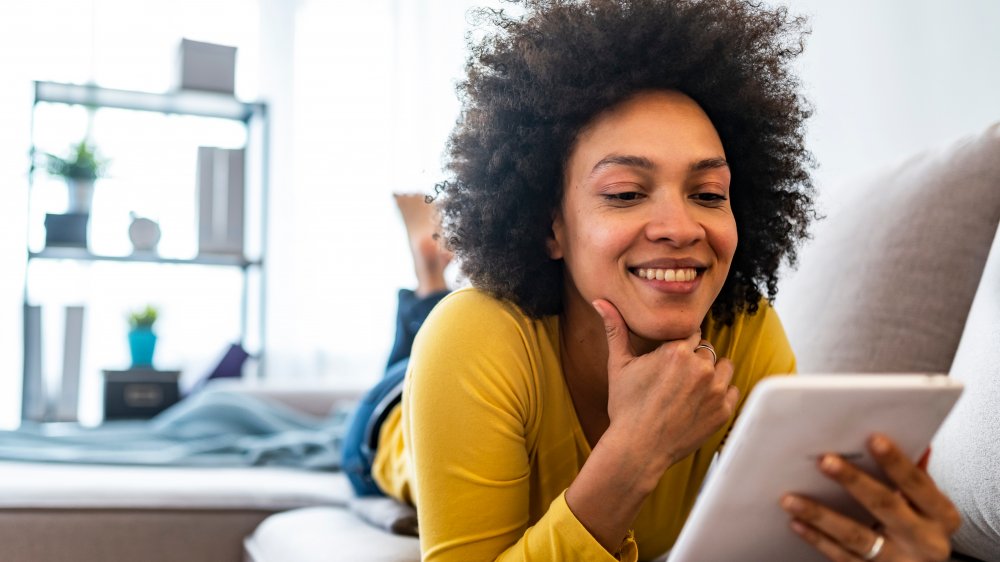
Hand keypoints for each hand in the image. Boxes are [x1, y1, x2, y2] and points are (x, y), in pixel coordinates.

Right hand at [592, 299, 738, 476]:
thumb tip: (599, 300)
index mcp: (677, 351)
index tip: (669, 361)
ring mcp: (715, 390)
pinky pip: (732, 391)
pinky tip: (698, 404)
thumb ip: (615, 329)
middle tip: (674, 380)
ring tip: (689, 390)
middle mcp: (700, 367)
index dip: (680, 346)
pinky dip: (719, 395)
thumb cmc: (625, 407)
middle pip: (706, 350)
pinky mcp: (723, 411)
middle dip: (694, 360)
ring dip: (711, 373)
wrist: (638, 449)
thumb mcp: (618, 365)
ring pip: (723, 367)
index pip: (691, 333)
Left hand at [780, 434, 959, 560]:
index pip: (917, 484)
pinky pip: (842, 557)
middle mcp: (925, 540)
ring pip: (857, 536)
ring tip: (791, 498)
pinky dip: (818, 539)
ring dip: (821, 515)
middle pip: (886, 506)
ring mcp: (899, 561)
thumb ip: (914, 476)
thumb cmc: (922, 530)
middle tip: (825, 461)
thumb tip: (912, 440)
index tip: (873, 439)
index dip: (896, 462)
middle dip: (854, 481)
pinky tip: (797, 523)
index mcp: (941, 516)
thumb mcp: (928, 506)